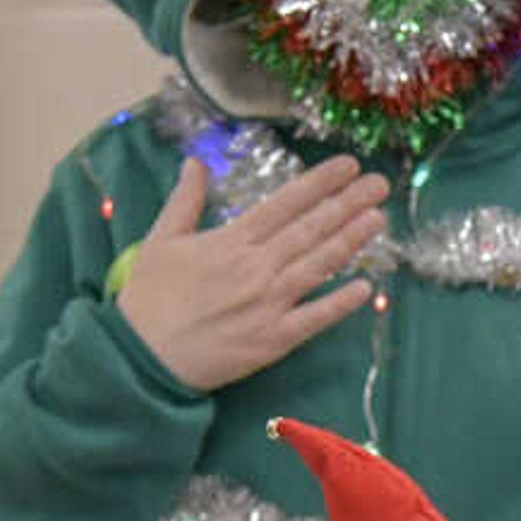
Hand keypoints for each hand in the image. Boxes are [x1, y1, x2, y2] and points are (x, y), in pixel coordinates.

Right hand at [114, 153, 388, 392]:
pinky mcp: (274, 340)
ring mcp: (269, 304)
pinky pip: (315, 319)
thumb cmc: (148, 299)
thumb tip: (196, 163)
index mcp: (232, 240)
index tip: (348, 165)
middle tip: (379, 184)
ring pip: (319, 266)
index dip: (320, 182)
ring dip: (352, 240)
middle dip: (348, 203)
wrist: (142, 358)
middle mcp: (257, 267)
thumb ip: (185, 200)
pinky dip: (340, 303)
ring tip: (379, 218)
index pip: (286, 203)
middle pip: (311, 229)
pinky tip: (366, 287)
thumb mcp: (160, 240)